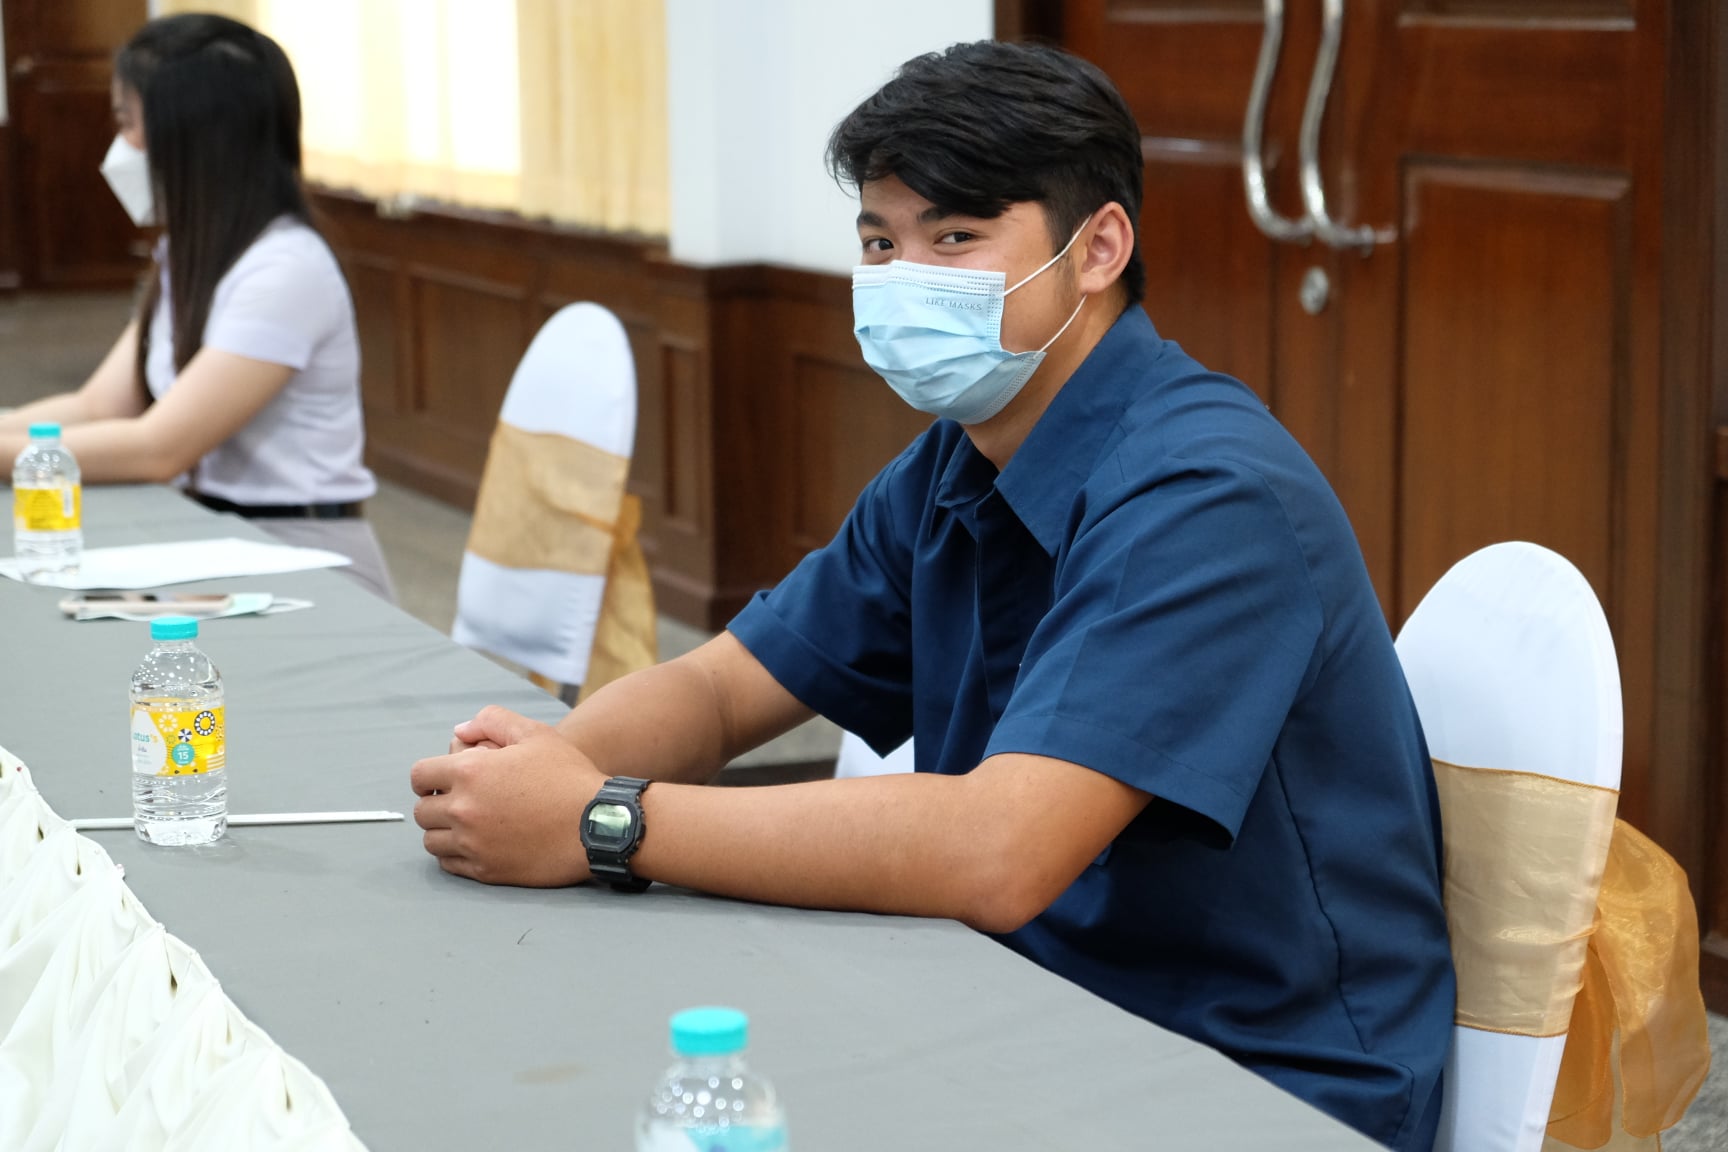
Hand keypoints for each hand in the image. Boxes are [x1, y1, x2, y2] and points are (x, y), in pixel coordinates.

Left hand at [411, 705, 603, 886]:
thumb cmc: (569, 776)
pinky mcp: (485, 871)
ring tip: (468, 824)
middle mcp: (464, 809)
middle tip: (460, 800)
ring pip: (432, 841)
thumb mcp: (536, 734)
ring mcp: (473, 844)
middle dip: (436, 802)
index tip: (444, 779)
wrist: (598, 824)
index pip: (419, 776)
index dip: (430, 775)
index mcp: (470, 772)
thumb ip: (492, 721)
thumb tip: (459, 731)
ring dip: (443, 831)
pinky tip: (477, 843)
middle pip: (423, 811)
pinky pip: (449, 864)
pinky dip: (456, 854)